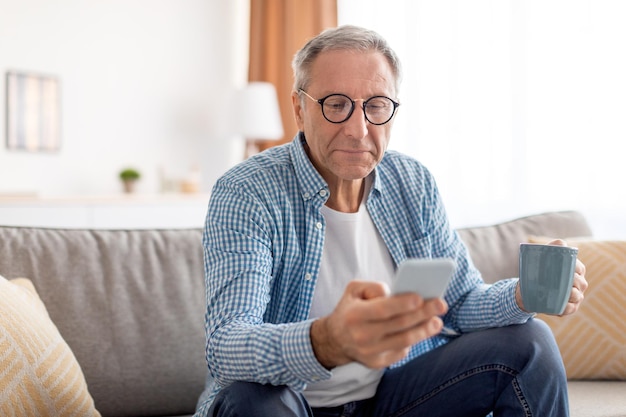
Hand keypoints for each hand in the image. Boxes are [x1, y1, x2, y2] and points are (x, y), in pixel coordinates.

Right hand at [310, 280, 447, 369]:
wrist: (334, 339)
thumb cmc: (350, 309)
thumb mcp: (353, 290)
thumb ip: (373, 286)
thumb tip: (395, 293)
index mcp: (354, 315)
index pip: (383, 310)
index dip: (403, 304)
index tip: (420, 297)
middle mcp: (361, 336)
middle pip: (399, 325)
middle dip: (423, 314)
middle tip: (441, 304)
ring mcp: (369, 352)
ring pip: (404, 341)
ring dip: (425, 330)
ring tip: (437, 320)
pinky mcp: (376, 363)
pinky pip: (401, 351)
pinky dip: (413, 340)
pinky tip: (421, 330)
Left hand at [515, 239, 587, 314]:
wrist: (528, 289)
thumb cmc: (538, 270)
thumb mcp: (543, 257)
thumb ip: (553, 247)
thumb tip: (560, 243)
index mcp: (575, 269)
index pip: (579, 268)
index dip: (573, 268)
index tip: (561, 268)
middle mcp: (579, 283)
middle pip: (581, 283)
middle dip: (572, 283)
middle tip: (557, 281)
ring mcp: (576, 296)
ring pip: (577, 296)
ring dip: (569, 296)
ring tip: (557, 293)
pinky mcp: (570, 307)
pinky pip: (570, 309)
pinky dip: (565, 308)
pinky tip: (558, 308)